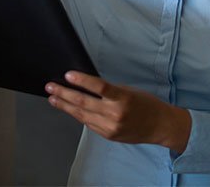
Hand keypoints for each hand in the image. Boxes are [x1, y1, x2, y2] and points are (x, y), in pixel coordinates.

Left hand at [45, 71, 190, 152]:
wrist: (160, 126)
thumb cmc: (145, 104)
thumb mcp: (128, 91)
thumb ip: (107, 91)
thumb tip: (84, 86)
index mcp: (123, 98)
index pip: (99, 87)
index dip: (82, 80)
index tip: (67, 75)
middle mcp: (115, 114)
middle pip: (84, 102)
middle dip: (64, 94)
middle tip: (50, 87)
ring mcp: (110, 127)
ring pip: (81, 115)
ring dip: (65, 106)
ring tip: (53, 98)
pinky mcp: (108, 135)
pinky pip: (88, 123)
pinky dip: (77, 114)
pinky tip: (68, 108)